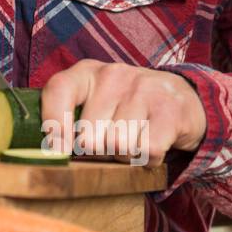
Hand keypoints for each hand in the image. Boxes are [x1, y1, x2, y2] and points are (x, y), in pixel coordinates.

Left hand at [40, 59, 207, 163]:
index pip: (57, 91)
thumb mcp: (95, 101)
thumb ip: (70, 118)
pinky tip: (151, 147)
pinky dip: (148, 159)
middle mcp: (113, 75)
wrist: (181, 96)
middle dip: (98, 152)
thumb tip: (51, 151)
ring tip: (133, 141)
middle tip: (111, 143)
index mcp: (87, 72)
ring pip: (117, 147)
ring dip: (124, 156)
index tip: (58, 150)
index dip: (53, 124)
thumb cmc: (126, 106)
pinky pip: (146, 151)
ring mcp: (143, 89)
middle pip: (88, 136)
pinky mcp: (169, 110)